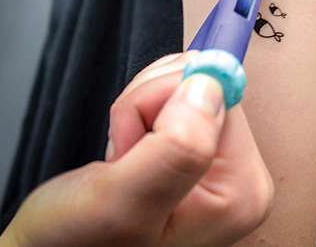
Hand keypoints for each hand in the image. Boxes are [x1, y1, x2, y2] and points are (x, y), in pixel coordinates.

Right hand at [0, 51, 272, 246]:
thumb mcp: (119, 204)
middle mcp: (240, 177)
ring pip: (185, 86)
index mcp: (241, 192)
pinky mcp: (198, 148)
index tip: (134, 141)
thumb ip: (174, 150)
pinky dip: (139, 110)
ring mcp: (220, 163)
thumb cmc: (74, 243)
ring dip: (139, 108)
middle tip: (123, 153)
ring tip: (122, 157)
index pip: (218, 93)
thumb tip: (211, 85)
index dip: (162, 100)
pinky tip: (128, 150)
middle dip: (148, 105)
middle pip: (204, 88)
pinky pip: (175, 95)